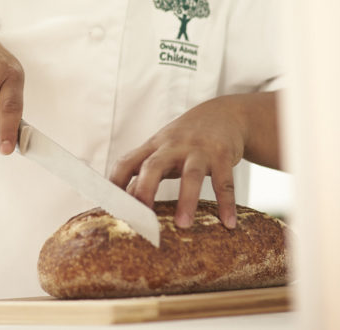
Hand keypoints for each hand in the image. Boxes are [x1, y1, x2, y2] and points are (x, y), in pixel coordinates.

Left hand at [109, 97, 245, 228]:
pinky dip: (226, 203)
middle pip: (153, 166)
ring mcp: (198, 149)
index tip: (110, 210)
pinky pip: (224, 181)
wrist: (223, 114)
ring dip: (187, 200)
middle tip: (141, 219)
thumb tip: (121, 201)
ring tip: (183, 225)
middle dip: (145, 190)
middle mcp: (173, 146)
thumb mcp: (161, 151)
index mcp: (153, 147)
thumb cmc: (184, 140)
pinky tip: (228, 223)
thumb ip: (143, 173)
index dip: (115, 184)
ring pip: (191, 174)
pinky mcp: (223, 154)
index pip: (126, 163)